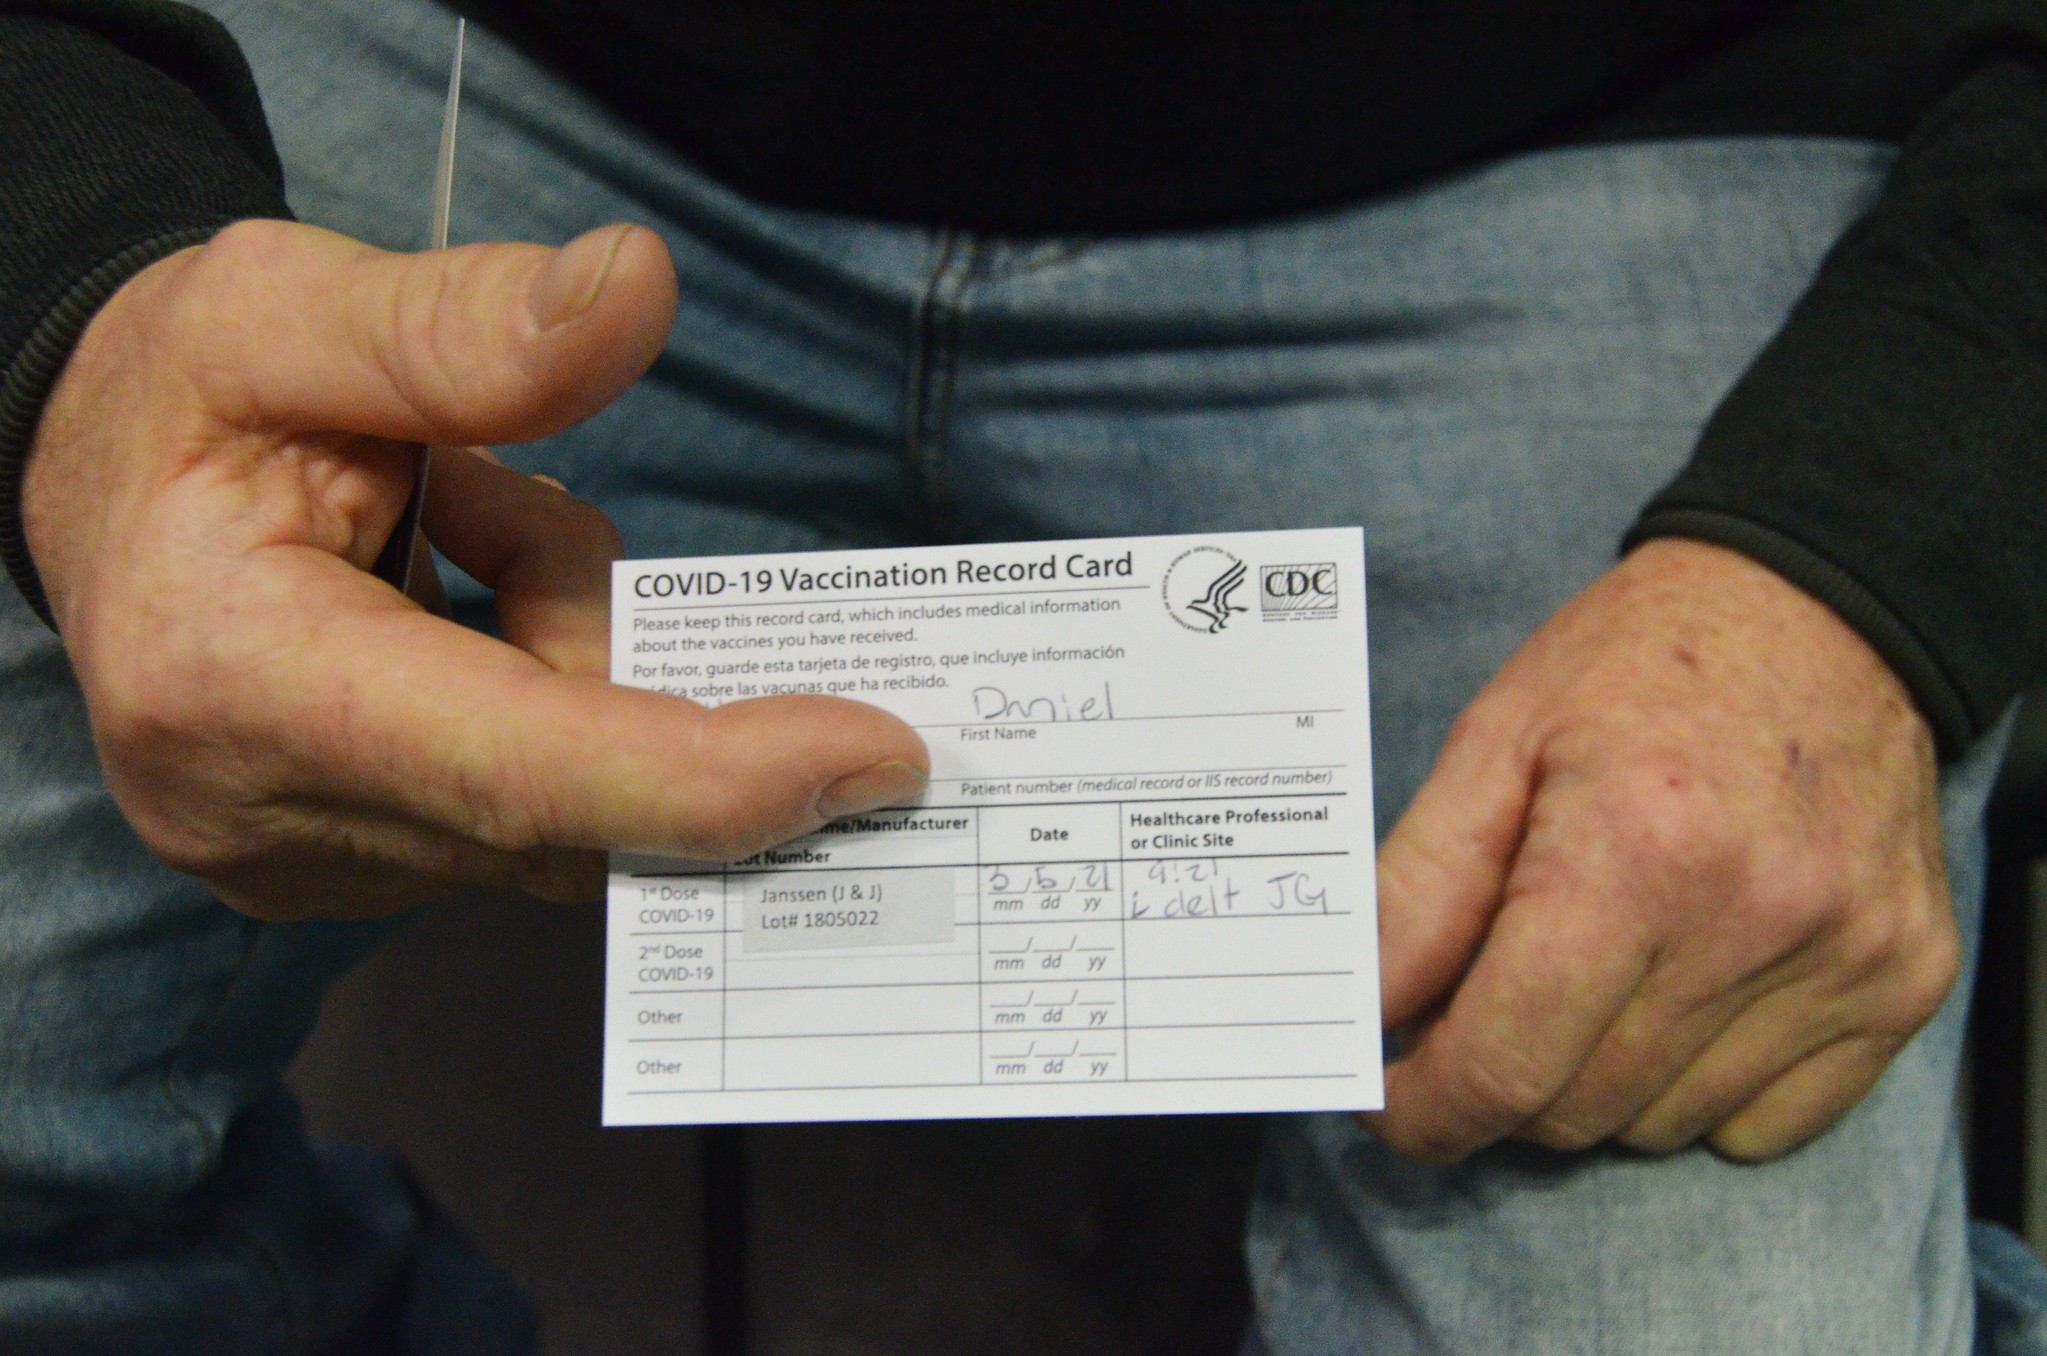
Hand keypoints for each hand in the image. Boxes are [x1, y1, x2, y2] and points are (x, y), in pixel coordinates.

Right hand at [22, 219, 926, 920]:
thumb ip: (462, 324)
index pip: (515, 772)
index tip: (875, 758)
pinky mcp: (351, 871)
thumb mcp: (285, 307)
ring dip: (570, 659)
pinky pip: (530, 813)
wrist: (94, 487)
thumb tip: (638, 294)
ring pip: (566, 804)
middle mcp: (264, 812)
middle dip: (616, 652)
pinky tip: (454, 603)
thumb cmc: (179, 393)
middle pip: (567, 798)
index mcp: (234, 678)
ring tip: (444, 530)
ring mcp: (306, 867)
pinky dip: (546, 700)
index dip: (705, 777)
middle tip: (513, 510)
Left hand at [1367, 538, 1951, 1161]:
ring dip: (1594, 1085)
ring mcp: (1843, 959)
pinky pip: (1764, 1124)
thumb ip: (1417, 893)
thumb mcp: (1493, 743)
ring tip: (1589, 976)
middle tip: (1475, 1014)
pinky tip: (1680, 995)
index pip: (1505, 1060)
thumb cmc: (1636, 664)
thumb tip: (1364, 1015)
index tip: (1389, 1103)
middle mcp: (1751, 918)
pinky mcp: (1903, 983)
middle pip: (1577, 1108)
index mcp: (1633, 848)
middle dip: (1499, 1084)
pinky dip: (1696, 1092)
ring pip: (1662, 1126)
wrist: (1821, 606)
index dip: (1427, 1108)